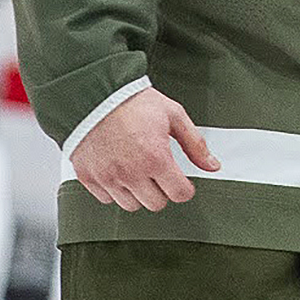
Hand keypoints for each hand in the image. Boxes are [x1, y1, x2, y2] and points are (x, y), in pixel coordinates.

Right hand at [70, 87, 220, 211]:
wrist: (95, 94)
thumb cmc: (135, 102)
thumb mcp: (174, 115)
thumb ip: (195, 144)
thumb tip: (212, 166)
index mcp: (155, 158)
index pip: (179, 194)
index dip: (185, 188)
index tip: (181, 181)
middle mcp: (130, 172)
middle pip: (156, 204)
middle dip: (162, 190)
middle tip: (158, 172)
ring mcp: (107, 177)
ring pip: (131, 205)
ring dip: (138, 193)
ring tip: (137, 170)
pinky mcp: (87, 177)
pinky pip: (106, 199)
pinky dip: (114, 190)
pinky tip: (118, 170)